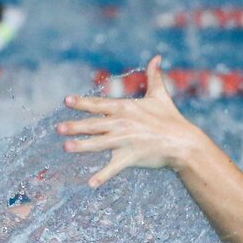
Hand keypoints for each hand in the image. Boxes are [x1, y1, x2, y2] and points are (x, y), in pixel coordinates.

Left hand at [58, 56, 203, 186]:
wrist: (184, 142)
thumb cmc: (171, 119)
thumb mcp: (161, 96)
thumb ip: (155, 77)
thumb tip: (157, 58)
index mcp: (126, 108)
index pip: (99, 105)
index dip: (82, 103)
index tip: (66, 101)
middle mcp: (122, 123)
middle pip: (94, 125)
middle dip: (75, 126)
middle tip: (58, 128)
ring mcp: (125, 141)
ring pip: (98, 144)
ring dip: (81, 146)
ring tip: (66, 147)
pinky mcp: (131, 157)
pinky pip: (114, 168)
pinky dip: (102, 176)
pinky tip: (90, 184)